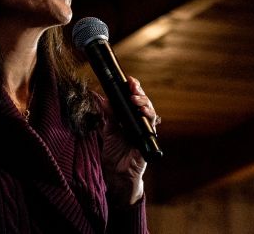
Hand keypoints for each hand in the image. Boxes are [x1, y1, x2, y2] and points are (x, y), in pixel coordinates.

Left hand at [100, 76, 160, 204]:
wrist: (116, 174)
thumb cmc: (114, 153)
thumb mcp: (108, 131)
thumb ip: (108, 116)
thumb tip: (102, 99)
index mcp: (130, 118)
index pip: (135, 99)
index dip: (134, 88)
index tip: (129, 80)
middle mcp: (140, 123)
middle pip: (145, 103)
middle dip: (139, 93)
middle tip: (132, 86)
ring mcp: (146, 132)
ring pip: (151, 113)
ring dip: (144, 104)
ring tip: (135, 100)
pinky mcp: (148, 143)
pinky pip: (151, 130)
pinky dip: (148, 121)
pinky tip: (143, 114)